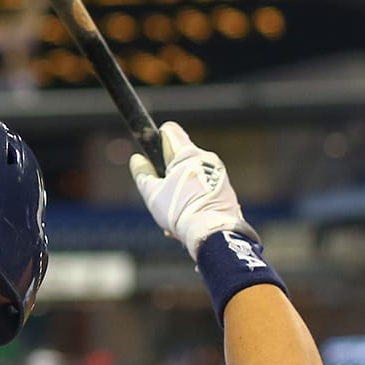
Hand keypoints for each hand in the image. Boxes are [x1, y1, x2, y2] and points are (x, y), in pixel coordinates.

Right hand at [128, 121, 257, 257]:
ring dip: (180, 190)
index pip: (169, 131)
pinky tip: (187, 219)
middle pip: (180, 157)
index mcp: (187, 153)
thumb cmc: (180, 211)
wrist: (213, 233)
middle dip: (168, 174)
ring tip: (174, 213)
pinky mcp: (226, 190)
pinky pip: (204, 189)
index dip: (157, 140)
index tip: (152, 156)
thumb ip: (142, 174)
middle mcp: (206, 158)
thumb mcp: (152, 194)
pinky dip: (193, 200)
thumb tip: (137, 160)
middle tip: (162, 194)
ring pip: (192, 176)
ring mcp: (219, 173)